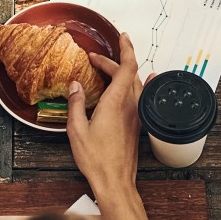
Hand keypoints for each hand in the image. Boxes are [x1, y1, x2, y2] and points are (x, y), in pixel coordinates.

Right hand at [67, 32, 141, 197]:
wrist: (115, 183)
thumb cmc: (96, 159)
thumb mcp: (76, 130)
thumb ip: (76, 104)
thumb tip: (75, 85)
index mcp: (116, 102)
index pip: (127, 67)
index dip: (126, 49)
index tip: (122, 36)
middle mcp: (130, 106)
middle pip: (128, 73)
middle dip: (112, 61)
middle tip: (95, 59)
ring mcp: (135, 116)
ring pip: (134, 84)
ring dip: (122, 72)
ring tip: (109, 68)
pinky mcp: (137, 125)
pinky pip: (140, 96)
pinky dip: (136, 84)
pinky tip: (144, 82)